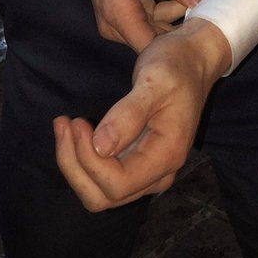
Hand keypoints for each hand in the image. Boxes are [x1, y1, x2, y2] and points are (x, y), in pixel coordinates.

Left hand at [53, 17, 230, 210]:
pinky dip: (82, 160)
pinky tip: (75, 133)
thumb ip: (129, 113)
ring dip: (75, 164)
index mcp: (167, 156)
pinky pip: (103, 178)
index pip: (118, 184)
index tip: (76, 122)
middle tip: (64, 122)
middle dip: (75, 165)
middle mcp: (158, 174)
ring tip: (64, 125)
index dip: (89, 160)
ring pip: (100, 193)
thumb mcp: (154, 80)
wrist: (193, 60)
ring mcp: (147, 172)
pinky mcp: (137, 163)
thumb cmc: (176, 66)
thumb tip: (100, 146)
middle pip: (104, 197)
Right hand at [68, 0, 203, 52]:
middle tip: (206, 9)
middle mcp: (113, 25)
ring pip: (151, 29)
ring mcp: (115, 20)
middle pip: (152, 40)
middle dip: (179, 25)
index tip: (202, 27)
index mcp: (119, 14)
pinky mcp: (119, 13)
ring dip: (173, 15)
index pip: (151, 47)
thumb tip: (201, 1)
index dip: (177, 41)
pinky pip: (145, 19)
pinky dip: (162, 9)